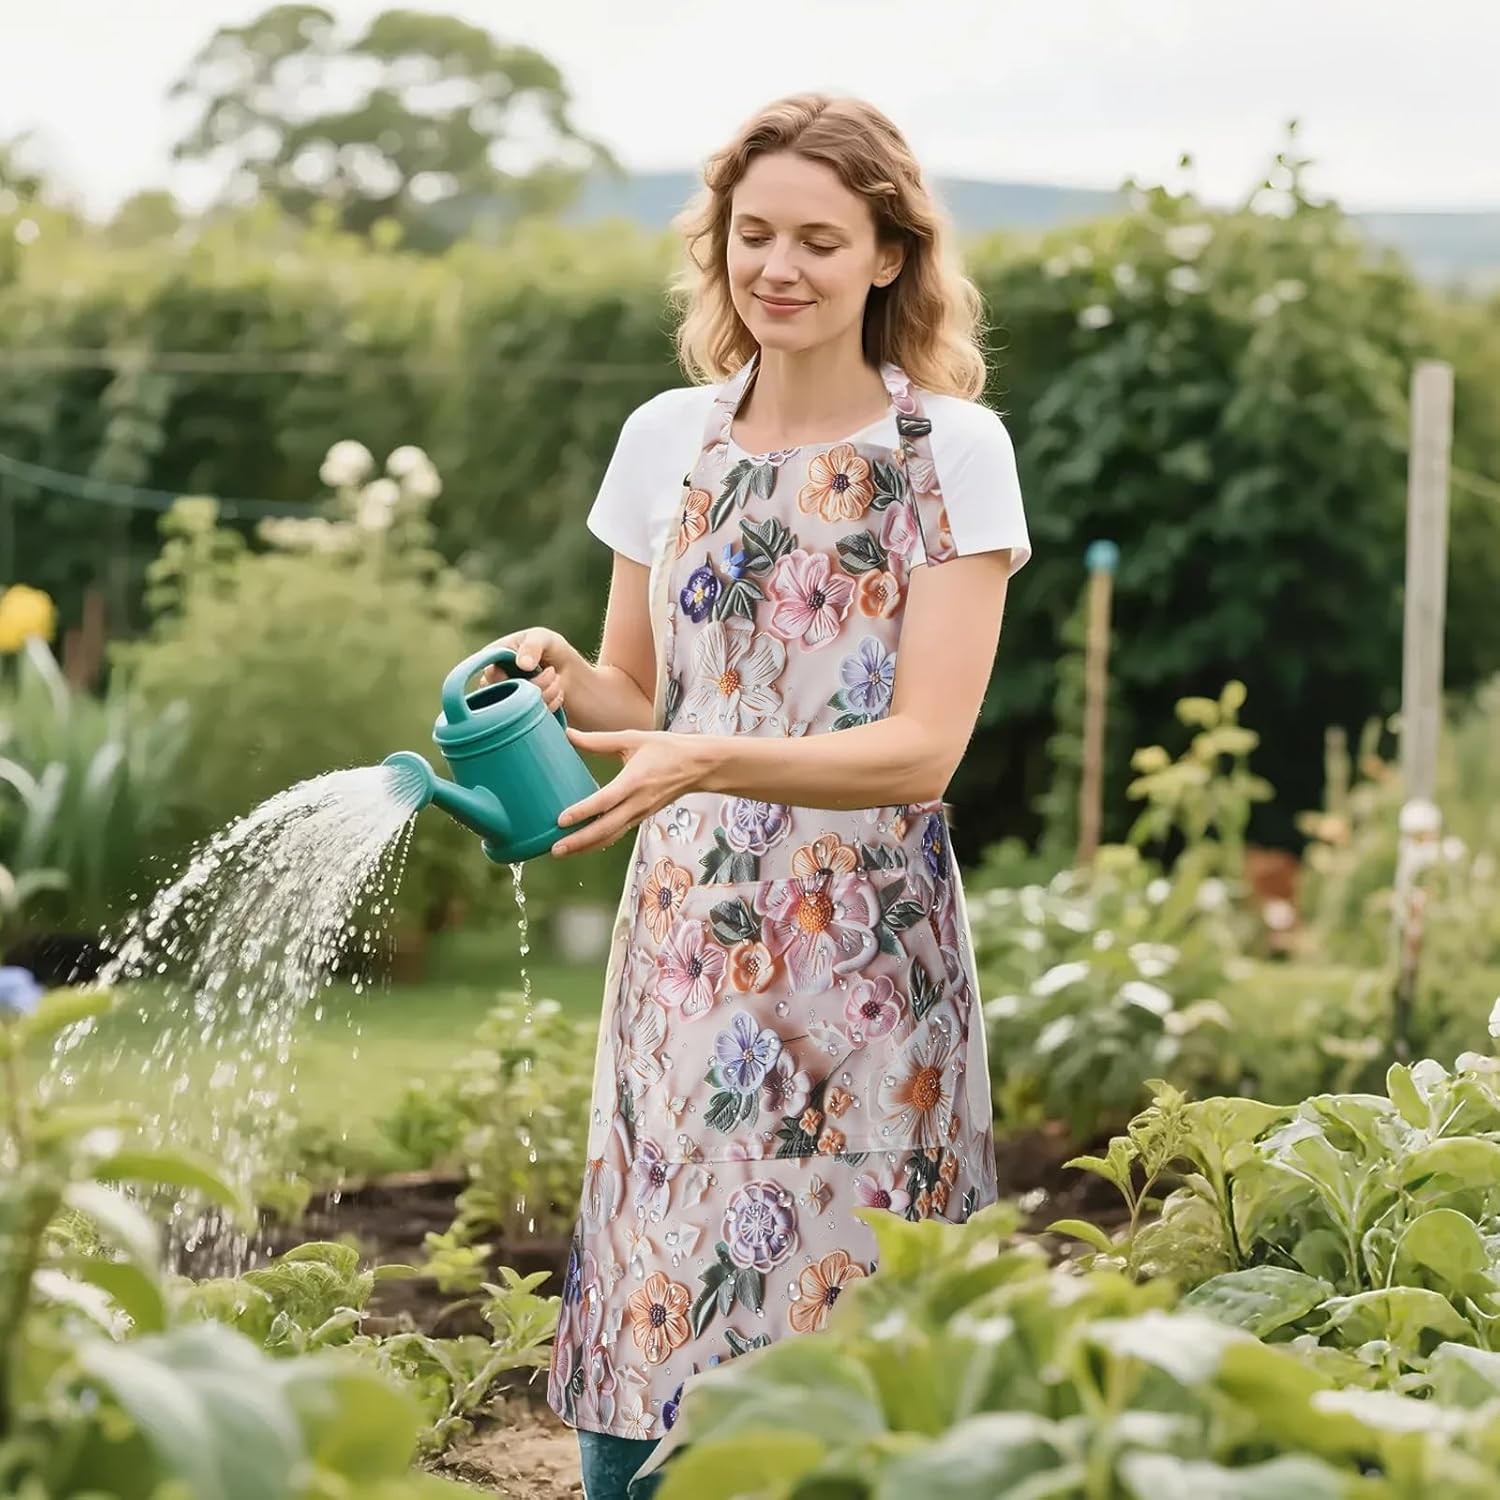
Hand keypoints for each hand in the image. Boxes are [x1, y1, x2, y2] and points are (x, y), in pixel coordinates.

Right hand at [480, 627, 578, 715]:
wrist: (567, 670)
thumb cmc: (549, 647)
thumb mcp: (543, 638)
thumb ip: (532, 646)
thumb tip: (523, 664)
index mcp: (492, 660)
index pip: (490, 675)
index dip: (510, 676)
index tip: (531, 668)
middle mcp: (493, 683)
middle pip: (504, 695)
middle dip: (534, 686)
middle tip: (552, 673)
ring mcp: (506, 701)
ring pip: (519, 710)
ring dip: (544, 696)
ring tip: (557, 682)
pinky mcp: (519, 716)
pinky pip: (529, 721)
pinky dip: (548, 708)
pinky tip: (558, 695)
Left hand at [552, 729, 708, 856]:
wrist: (698, 766)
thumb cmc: (667, 749)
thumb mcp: (632, 739)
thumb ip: (598, 741)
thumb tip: (568, 735)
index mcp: (634, 780)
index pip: (605, 801)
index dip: (582, 812)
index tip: (561, 820)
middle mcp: (638, 802)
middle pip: (606, 828)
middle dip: (579, 841)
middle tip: (555, 849)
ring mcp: (641, 813)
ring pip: (611, 836)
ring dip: (586, 846)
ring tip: (562, 851)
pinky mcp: (642, 817)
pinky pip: (618, 834)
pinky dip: (599, 842)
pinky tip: (583, 845)